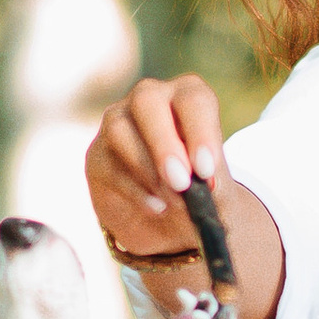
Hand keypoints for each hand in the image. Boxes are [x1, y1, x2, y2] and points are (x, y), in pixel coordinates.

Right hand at [86, 74, 226, 269]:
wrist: (173, 222)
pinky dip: (133, 189)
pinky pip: (107, 164)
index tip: (205, 170)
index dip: (200, 133)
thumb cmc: (203, 193)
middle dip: (164, 144)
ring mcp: (118, 122)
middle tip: (181, 183)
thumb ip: (212, 182)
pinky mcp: (98, 155)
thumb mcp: (220, 190)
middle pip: (147, 101)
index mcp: (188, 96)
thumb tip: (203, 182)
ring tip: (174, 202)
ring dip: (147, 168)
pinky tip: (157, 207)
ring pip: (119, 130)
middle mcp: (150, 99)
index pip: (194, 100)